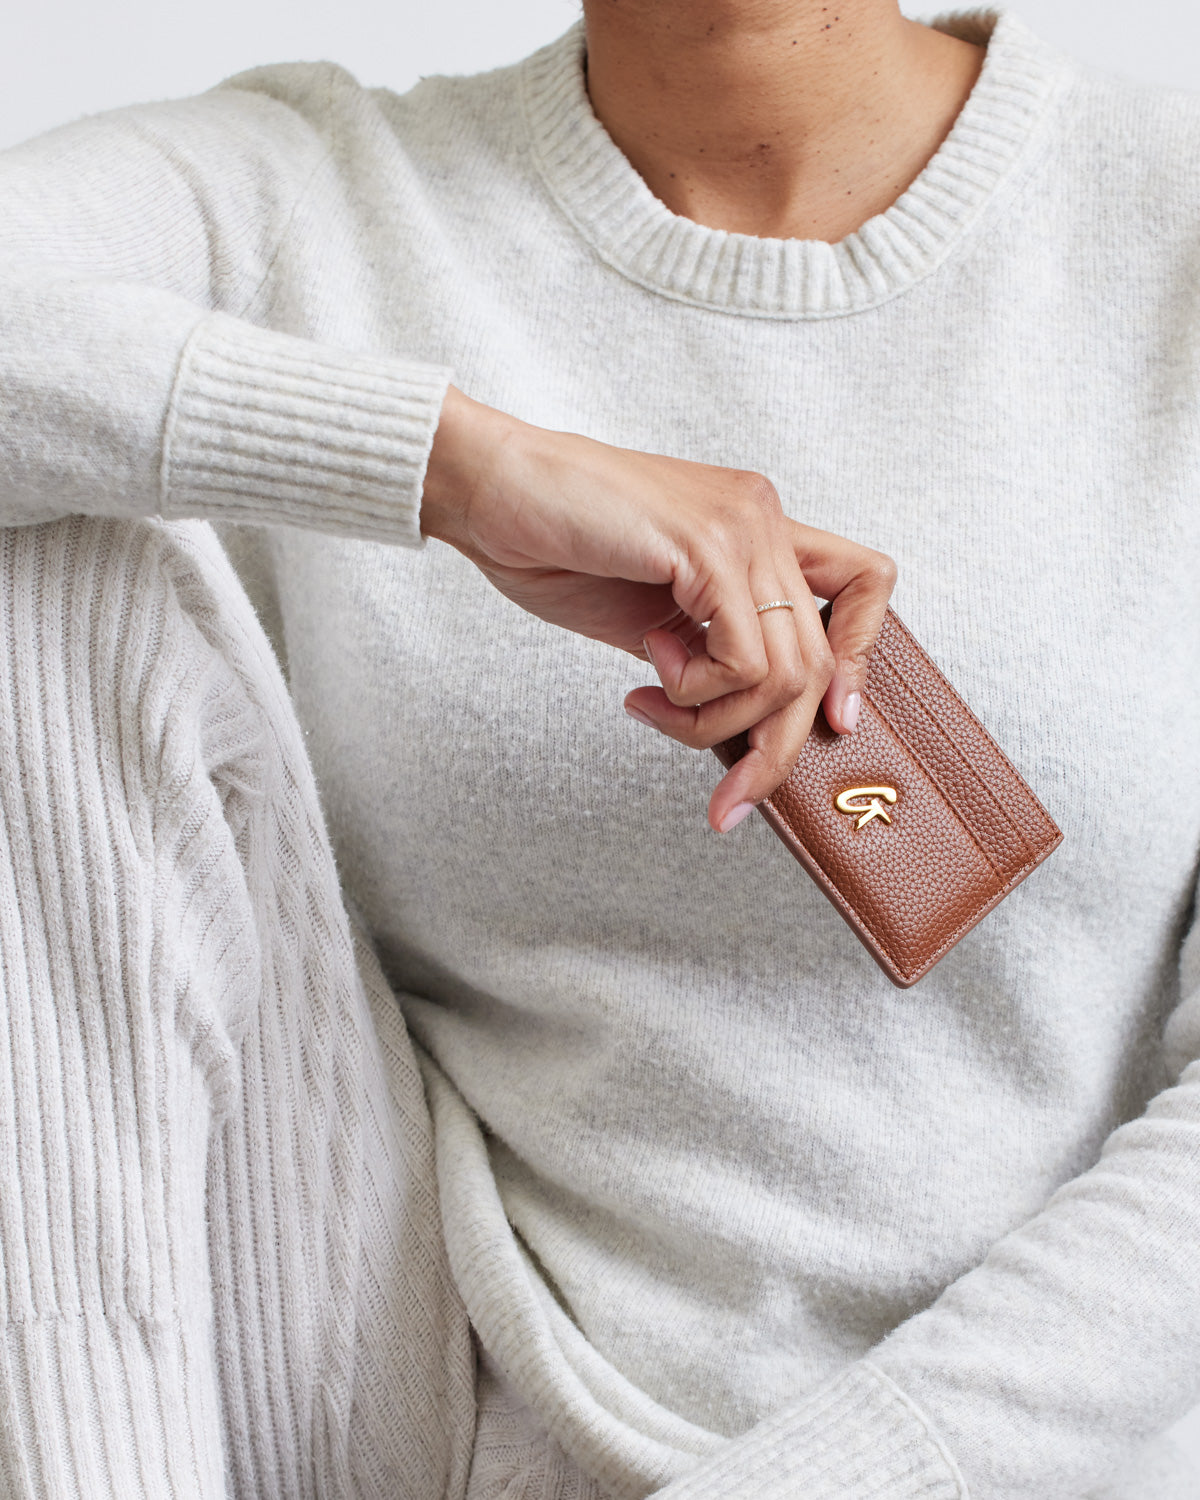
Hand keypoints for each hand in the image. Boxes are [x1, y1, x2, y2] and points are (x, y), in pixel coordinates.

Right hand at [422, 386, 896, 832]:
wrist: (488, 490)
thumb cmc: (554, 546)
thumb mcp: (652, 619)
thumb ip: (704, 655)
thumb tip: (740, 725)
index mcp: (756, 531)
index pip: (863, 584)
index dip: (860, 661)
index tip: (830, 723)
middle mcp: (763, 520)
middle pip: (820, 660)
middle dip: (773, 749)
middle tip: (728, 796)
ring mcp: (742, 527)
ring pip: (787, 672)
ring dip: (714, 722)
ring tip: (654, 705)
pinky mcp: (707, 546)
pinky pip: (743, 659)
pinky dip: (695, 692)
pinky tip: (648, 668)